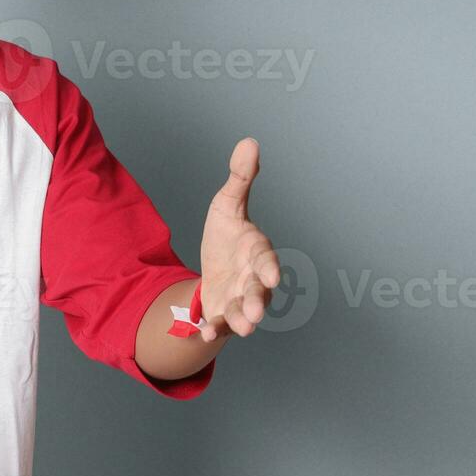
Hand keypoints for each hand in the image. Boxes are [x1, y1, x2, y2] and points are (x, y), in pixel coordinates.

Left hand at [198, 137, 281, 340]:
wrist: (214, 266)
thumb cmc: (228, 234)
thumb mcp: (227, 204)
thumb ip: (240, 179)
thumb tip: (249, 141)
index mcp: (256, 252)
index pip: (266, 260)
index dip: (269, 267)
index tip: (270, 275)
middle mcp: (252, 279)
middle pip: (257, 293)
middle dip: (256, 302)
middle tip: (255, 314)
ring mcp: (238, 298)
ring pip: (242, 312)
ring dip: (241, 320)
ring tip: (241, 328)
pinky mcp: (222, 313)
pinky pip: (220, 324)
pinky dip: (214, 330)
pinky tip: (204, 334)